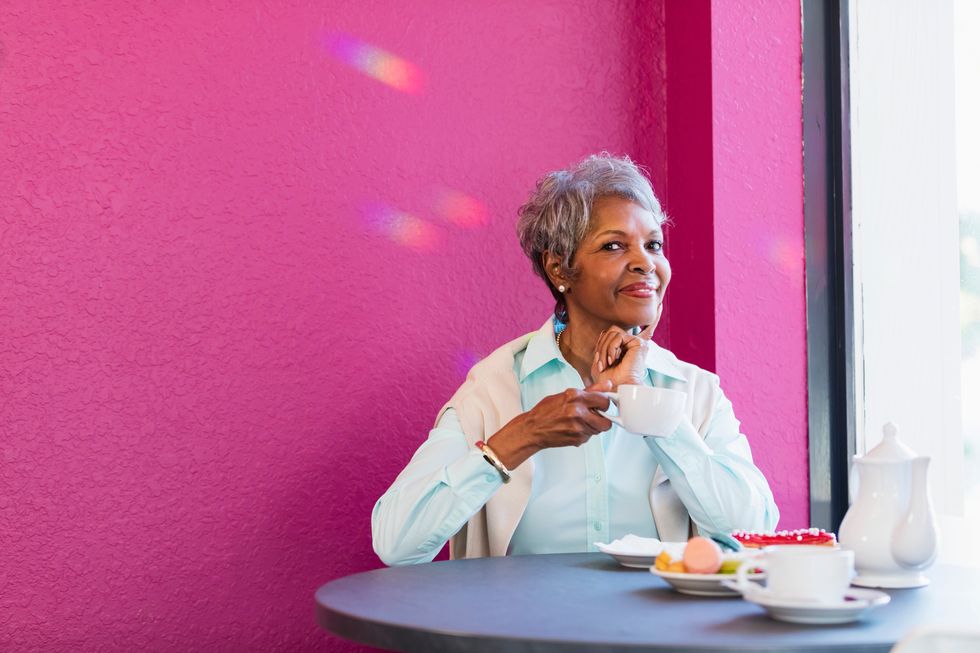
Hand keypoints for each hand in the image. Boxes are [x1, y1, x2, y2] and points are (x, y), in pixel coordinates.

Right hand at [487, 380, 613, 467]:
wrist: (533, 429)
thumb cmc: (546, 411)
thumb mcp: (566, 394)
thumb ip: (590, 390)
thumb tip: (607, 385)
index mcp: (575, 396)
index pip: (604, 400)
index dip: (604, 403)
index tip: (601, 405)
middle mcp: (577, 411)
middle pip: (606, 420)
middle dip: (603, 418)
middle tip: (594, 415)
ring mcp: (578, 427)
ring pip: (599, 429)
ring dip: (594, 426)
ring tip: (580, 421)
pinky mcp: (577, 439)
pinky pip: (590, 436)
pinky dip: (585, 433)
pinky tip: (574, 429)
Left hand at [590, 324, 654, 389]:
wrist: (619, 388)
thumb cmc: (609, 380)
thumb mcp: (598, 362)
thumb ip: (599, 347)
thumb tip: (602, 333)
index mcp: (622, 347)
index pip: (607, 334)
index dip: (599, 346)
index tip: (599, 362)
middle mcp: (630, 343)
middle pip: (608, 332)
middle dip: (601, 348)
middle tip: (601, 364)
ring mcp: (635, 342)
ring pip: (612, 332)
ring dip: (605, 349)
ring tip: (607, 363)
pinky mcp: (638, 343)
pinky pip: (618, 336)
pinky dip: (611, 348)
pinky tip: (613, 360)